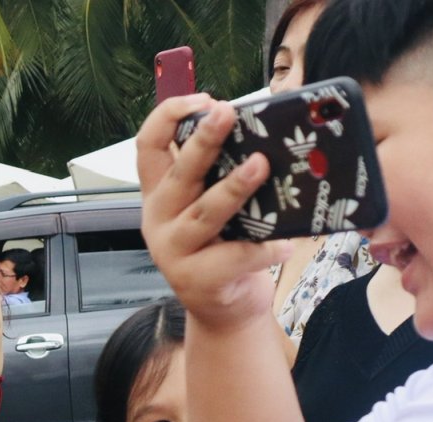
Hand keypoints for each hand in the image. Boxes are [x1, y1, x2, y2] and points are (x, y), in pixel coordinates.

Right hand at [136, 96, 291, 330]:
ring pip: (204, 214)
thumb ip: (220, 173)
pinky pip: (235, 258)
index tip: (202, 100)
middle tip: (228, 113)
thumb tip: (264, 130)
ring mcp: (174, 252)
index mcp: (160, 194)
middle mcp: (158, 220)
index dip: (168, 117)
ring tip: (261, 165)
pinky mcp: (197, 281)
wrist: (223, 309)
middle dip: (204, 140)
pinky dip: (264, 249)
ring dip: (233, 188)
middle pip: (178, 174)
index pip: (147, 146)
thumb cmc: (223, 245)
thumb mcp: (210, 204)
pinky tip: (285, 243)